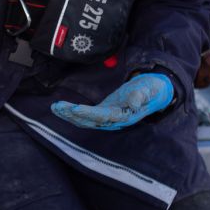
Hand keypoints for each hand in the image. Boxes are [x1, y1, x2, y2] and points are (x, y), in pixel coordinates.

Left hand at [51, 72, 173, 129]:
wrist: (154, 93)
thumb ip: (142, 95)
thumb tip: (135, 103)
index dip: (88, 113)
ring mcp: (108, 118)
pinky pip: (86, 116)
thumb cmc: (152, 89)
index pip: (103, 116)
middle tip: (58, 107)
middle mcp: (114, 120)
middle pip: (90, 121)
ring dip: (69, 115)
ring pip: (85, 120)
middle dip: (72, 115)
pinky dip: (72, 113)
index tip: (74, 108)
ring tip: (55, 107)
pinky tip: (61, 108)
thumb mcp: (149, 89)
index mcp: (125, 116)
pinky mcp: (103, 112)